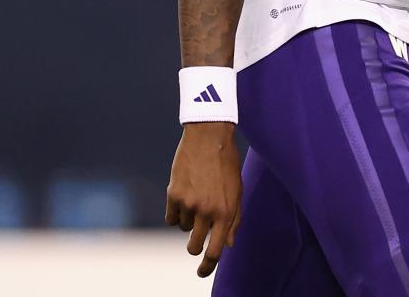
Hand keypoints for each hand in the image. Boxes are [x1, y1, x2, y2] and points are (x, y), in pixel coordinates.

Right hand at [165, 122, 242, 276]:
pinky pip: (171, 217)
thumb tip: (228, 245)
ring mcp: (189, 203)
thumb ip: (234, 219)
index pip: (215, 251)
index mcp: (226, 212)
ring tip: (197, 194)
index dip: (207, 266)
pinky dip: (176, 211)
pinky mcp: (173, 194)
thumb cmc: (226, 163)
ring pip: (183, 228)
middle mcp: (207, 211)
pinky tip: (184, 193)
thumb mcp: (237, 190)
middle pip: (194, 247)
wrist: (209, 135)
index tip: (201, 273)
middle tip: (197, 235)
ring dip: (188, 218)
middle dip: (195, 245)